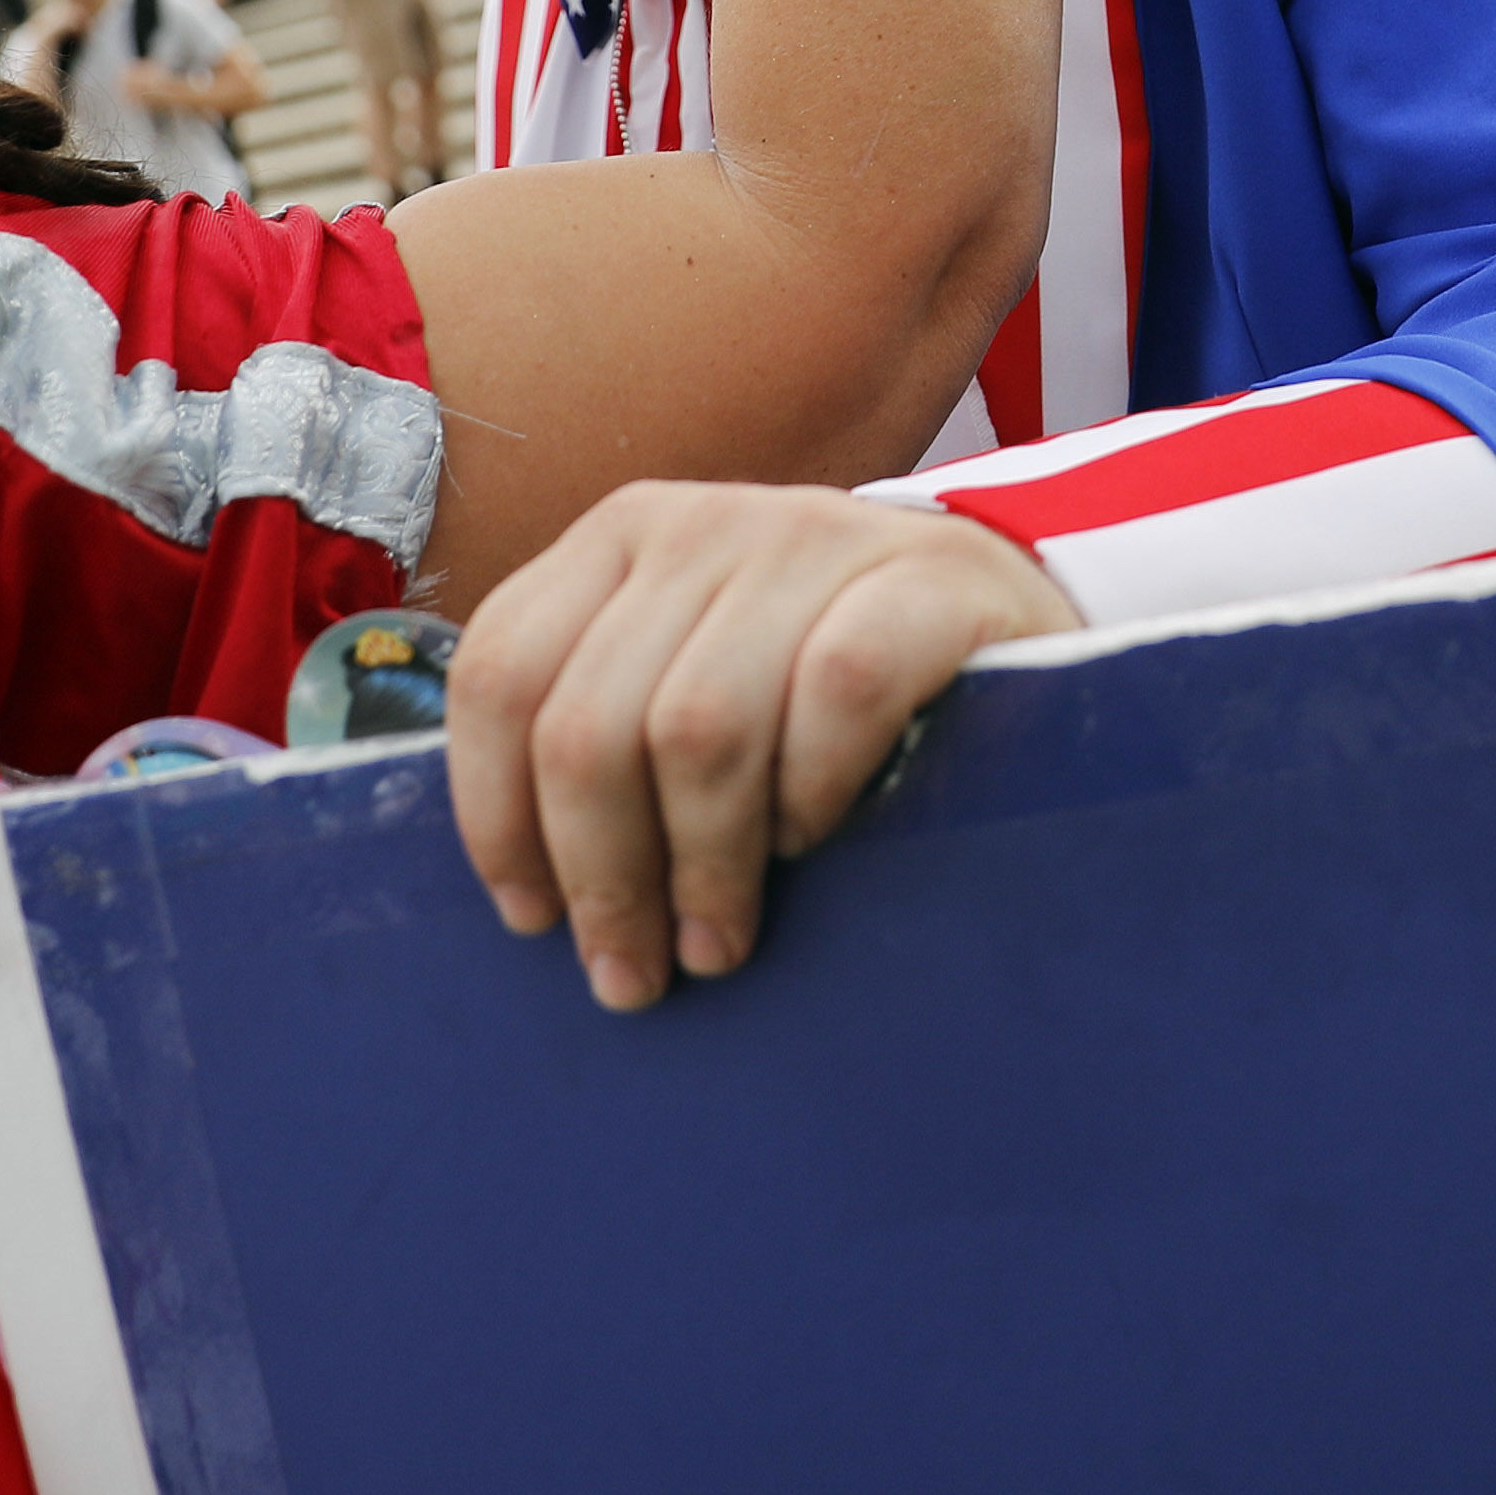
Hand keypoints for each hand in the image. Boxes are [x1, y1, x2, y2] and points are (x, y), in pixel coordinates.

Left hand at [444, 483, 1078, 1010]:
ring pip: (700, 726)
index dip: (497, 814)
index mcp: (618, 539)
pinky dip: (810, 790)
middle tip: (633, 972)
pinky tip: (812, 837)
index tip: (532, 918)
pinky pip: (834, 695)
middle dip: (602, 874)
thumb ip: (604, 738)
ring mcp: (812, 536)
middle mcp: (701, 522)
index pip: (502, 672)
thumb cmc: (812, 686)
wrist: (997, 616)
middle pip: (591, 724)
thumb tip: (523, 893)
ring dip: (702, 864)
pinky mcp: (921, 577)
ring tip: (719, 940)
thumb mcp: (689, 679)